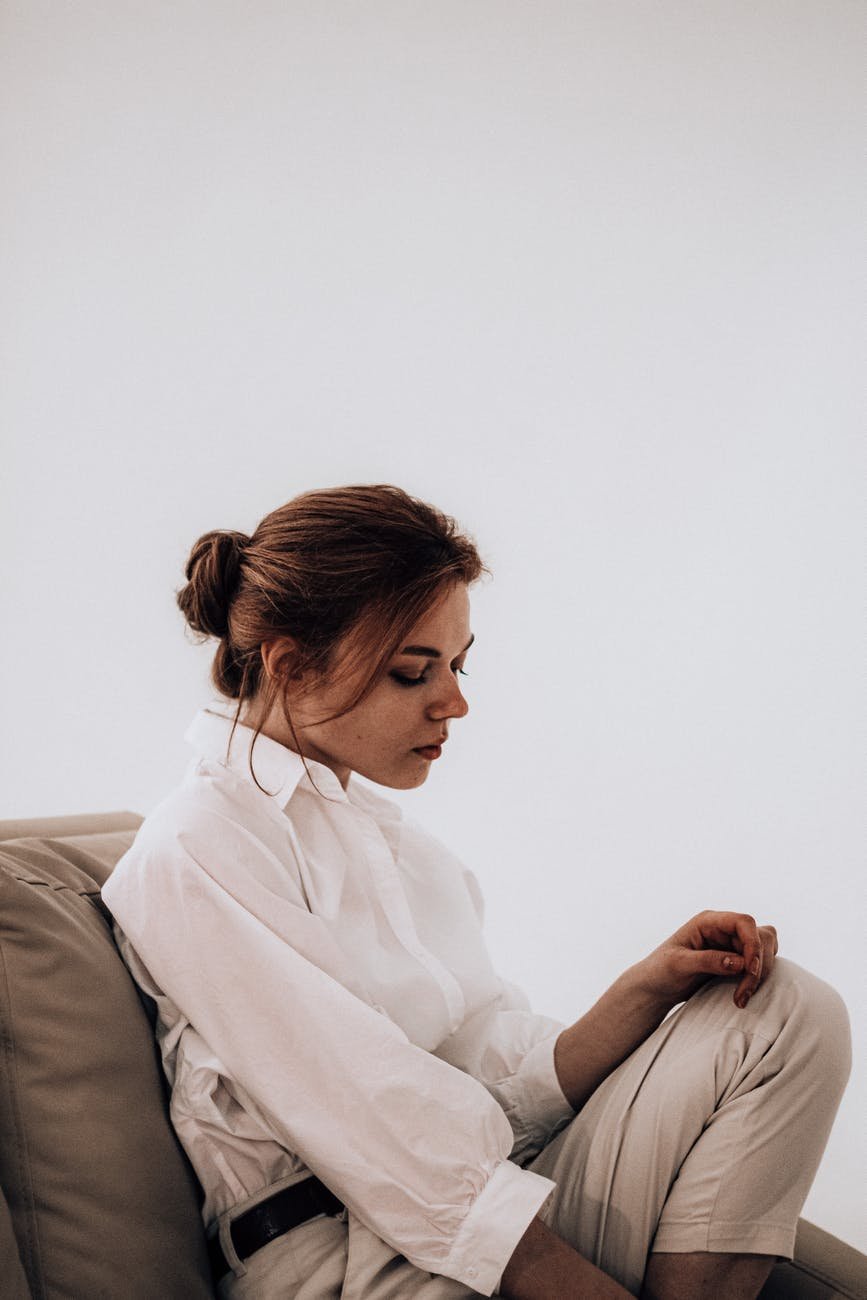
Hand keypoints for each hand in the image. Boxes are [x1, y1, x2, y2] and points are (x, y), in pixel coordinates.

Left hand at [633, 911, 778, 1009]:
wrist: (656, 987)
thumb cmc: (661, 970)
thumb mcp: (679, 965)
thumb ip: (708, 961)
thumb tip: (741, 962)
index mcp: (708, 922)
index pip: (744, 922)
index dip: (753, 944)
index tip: (750, 970)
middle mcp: (723, 929)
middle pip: (760, 936)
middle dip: (758, 966)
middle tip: (743, 993)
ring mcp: (731, 944)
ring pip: (765, 950)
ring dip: (760, 974)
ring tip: (742, 997)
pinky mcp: (736, 960)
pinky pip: (760, 963)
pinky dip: (758, 979)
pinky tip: (743, 995)